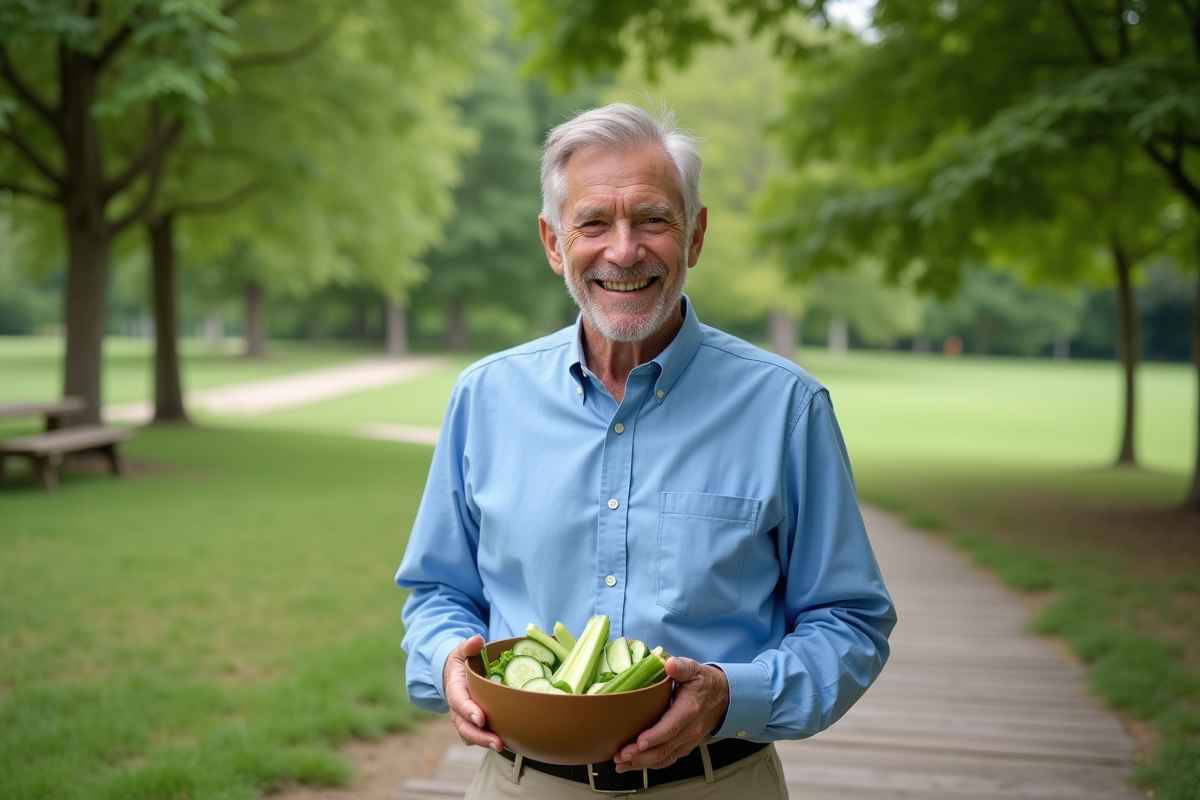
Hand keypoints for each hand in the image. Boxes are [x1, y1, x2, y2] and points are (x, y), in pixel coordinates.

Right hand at [443, 634, 503, 750]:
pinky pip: (479, 735)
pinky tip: (506, 743)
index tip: (481, 718)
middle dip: (480, 737)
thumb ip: (468, 645)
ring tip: (503, 746)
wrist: (455, 673)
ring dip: (486, 742)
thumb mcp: (462, 650)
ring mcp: (465, 718)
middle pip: (464, 727)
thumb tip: (477, 639)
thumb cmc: (462, 660)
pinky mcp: (474, 723)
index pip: (459, 702)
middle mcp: (458, 708)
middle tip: (498, 743)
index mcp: (454, 689)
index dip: (468, 711)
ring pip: (471, 735)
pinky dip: (489, 741)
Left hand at [613, 657, 728, 772]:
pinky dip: (649, 764)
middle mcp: (690, 729)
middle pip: (664, 748)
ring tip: (621, 764)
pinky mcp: (683, 747)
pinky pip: (666, 759)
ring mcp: (687, 741)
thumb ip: (681, 666)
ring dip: (641, 763)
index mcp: (689, 709)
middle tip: (620, 756)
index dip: (654, 736)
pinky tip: (632, 765)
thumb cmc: (704, 683)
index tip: (638, 742)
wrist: (722, 698)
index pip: (671, 727)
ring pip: (664, 757)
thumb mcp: (694, 669)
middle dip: (640, 755)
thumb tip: (669, 664)